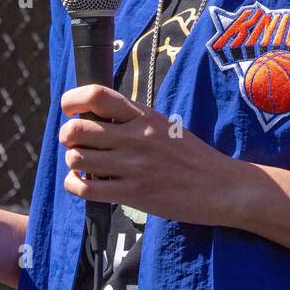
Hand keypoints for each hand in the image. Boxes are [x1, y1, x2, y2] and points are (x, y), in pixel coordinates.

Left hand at [59, 84, 237, 226]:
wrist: (221, 187)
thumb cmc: (192, 156)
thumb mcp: (164, 125)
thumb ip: (133, 119)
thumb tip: (95, 116)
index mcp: (144, 115)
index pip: (96, 95)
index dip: (73, 99)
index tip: (69, 108)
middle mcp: (136, 137)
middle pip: (77, 129)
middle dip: (68, 136)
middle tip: (76, 142)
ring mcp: (134, 166)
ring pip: (77, 158)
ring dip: (74, 162)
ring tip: (85, 164)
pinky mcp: (133, 194)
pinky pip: (86, 188)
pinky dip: (75, 185)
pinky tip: (83, 183)